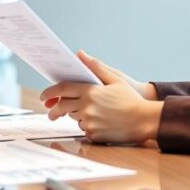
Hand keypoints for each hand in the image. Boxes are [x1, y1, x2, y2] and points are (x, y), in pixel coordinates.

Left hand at [40, 51, 163, 143]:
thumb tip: (80, 54)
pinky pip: (83, 129)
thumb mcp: (115, 79)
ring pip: (73, 118)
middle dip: (54, 110)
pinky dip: (86, 125)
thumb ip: (96, 67)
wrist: (145, 120)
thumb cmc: (131, 99)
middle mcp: (87, 107)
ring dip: (74, 115)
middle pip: (61, 107)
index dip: (49, 92)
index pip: (62, 89)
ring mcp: (89, 122)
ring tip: (87, 113)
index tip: (44, 97)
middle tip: (51, 112)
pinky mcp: (94, 134)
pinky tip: (98, 122)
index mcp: (90, 91)